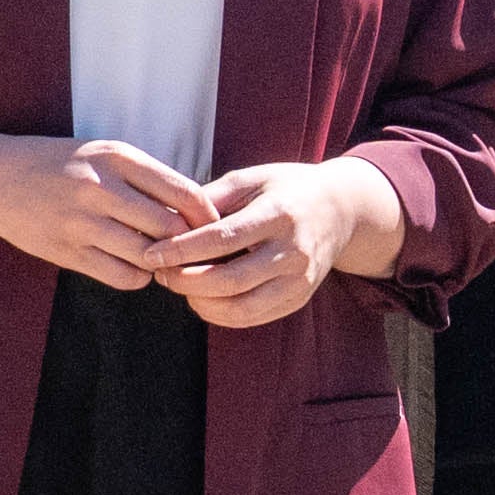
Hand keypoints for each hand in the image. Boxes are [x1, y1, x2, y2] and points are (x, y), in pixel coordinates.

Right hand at [0, 135, 218, 287]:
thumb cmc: (59, 165)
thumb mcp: (102, 154)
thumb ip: (145, 178)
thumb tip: (195, 210)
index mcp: (116, 157)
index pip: (183, 191)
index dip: (207, 215)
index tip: (215, 226)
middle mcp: (100, 187)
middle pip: (169, 227)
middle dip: (187, 243)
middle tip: (194, 251)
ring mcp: (81, 222)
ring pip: (148, 255)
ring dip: (163, 263)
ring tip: (164, 261)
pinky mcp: (66, 250)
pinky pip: (121, 275)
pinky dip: (138, 277)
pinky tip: (136, 268)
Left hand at [154, 156, 398, 332]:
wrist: (342, 210)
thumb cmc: (287, 188)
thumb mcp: (252, 177)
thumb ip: (211, 197)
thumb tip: (167, 218)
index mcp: (280, 214)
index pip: (223, 239)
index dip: (182, 250)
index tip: (152, 254)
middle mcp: (294, 251)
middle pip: (230, 280)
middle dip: (185, 281)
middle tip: (160, 273)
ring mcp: (300, 280)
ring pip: (240, 308)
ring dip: (200, 303)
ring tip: (178, 286)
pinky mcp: (299, 299)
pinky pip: (252, 318)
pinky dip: (220, 314)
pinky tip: (201, 298)